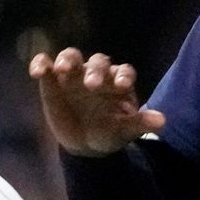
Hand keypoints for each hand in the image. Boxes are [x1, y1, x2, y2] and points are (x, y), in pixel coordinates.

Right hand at [28, 47, 164, 156]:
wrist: (84, 144)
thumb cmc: (108, 133)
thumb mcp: (123, 131)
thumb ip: (139, 124)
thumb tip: (162, 121)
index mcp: (118, 82)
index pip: (123, 72)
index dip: (122, 76)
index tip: (119, 86)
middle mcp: (97, 73)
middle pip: (97, 62)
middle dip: (94, 70)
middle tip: (90, 85)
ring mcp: (74, 74)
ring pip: (71, 56)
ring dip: (67, 59)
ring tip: (61, 69)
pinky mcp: (52, 80)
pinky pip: (46, 65)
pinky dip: (41, 63)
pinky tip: (37, 71)